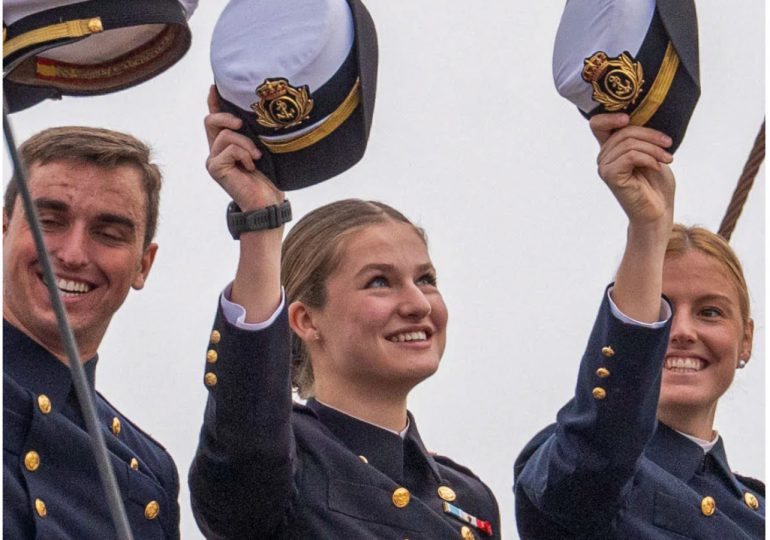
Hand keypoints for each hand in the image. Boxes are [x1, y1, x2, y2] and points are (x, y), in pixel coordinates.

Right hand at [204, 85, 283, 209]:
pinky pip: (228, 148)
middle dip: (227, 116)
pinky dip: (244, 154)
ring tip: (257, 156)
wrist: (268, 202)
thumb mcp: (264, 148)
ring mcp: (214, 159)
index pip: (216, 119)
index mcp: (228, 144)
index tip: (215, 85)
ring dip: (245, 143)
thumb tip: (260, 110)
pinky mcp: (214, 167)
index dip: (214, 101)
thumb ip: (255, 133)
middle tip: (243, 123)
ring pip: (225, 134)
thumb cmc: (270, 177)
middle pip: (211, 120)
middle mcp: (217, 150)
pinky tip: (251, 166)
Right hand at [591, 113, 674, 228]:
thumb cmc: (656, 184)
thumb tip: (641, 119)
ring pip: (629, 143)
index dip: (609, 117)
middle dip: (651, 136)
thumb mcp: (650, 153)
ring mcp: (605, 168)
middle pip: (624, 131)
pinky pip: (631, 156)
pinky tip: (658, 167)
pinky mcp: (611, 176)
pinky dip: (649, 158)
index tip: (627, 118)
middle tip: (669, 145)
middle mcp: (604, 158)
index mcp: (611, 149)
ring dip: (654, 149)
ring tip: (667, 159)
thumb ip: (640, 138)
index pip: (598, 125)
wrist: (658, 211)